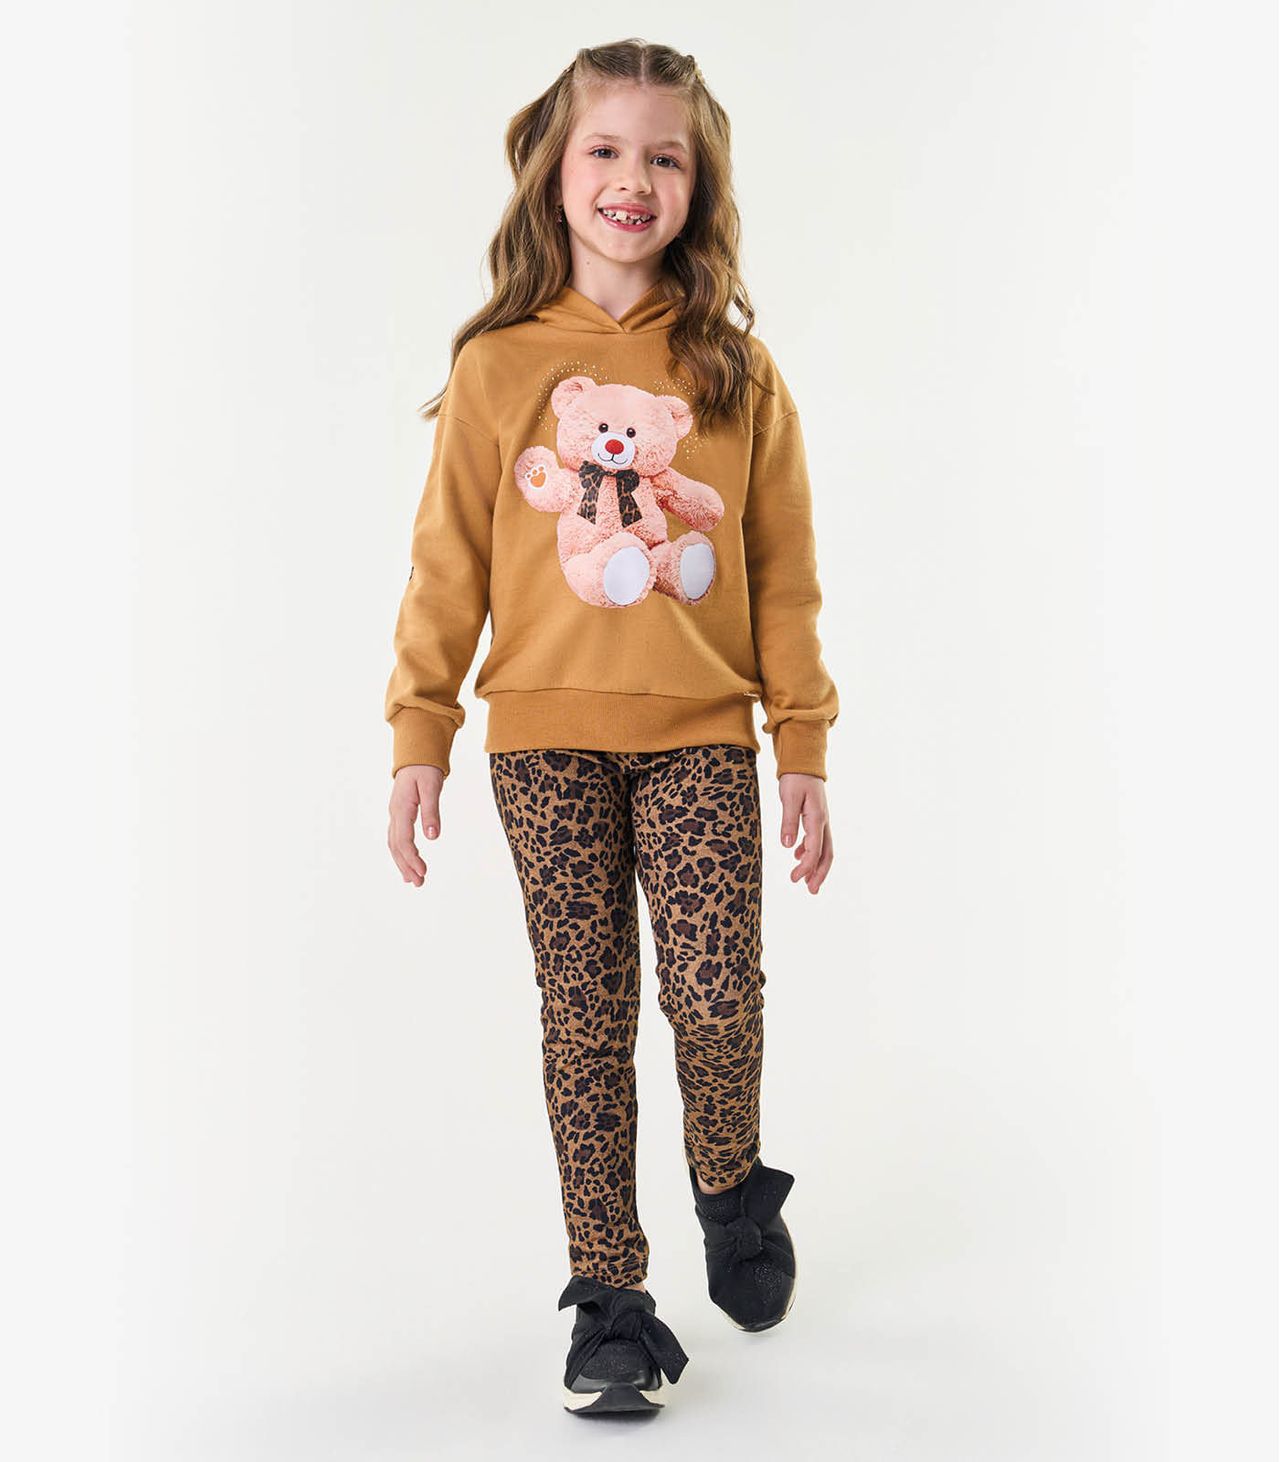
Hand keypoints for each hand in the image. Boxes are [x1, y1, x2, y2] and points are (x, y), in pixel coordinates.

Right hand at [388, 765, 444, 885]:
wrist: (416, 754)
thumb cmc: (425, 769)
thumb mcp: (432, 787)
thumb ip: (432, 811)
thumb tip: (432, 836)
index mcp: (401, 808)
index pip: (404, 839)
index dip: (412, 858)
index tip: (423, 872)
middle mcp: (395, 813)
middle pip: (396, 846)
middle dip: (406, 866)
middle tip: (419, 883)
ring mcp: (395, 814)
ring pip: (394, 844)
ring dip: (403, 862)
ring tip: (413, 880)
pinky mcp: (399, 814)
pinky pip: (397, 838)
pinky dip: (401, 853)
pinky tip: (409, 863)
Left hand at [777, 773, 831, 893]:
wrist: (804, 761)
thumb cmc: (795, 778)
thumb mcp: (788, 798)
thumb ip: (788, 821)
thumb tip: (787, 846)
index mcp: (817, 818)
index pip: (814, 850)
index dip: (806, 867)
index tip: (794, 879)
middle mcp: (823, 821)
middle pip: (826, 854)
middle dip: (819, 874)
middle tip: (811, 891)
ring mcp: (822, 820)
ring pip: (824, 848)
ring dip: (817, 866)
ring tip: (808, 881)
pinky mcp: (816, 817)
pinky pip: (818, 839)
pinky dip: (810, 852)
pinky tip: (798, 856)